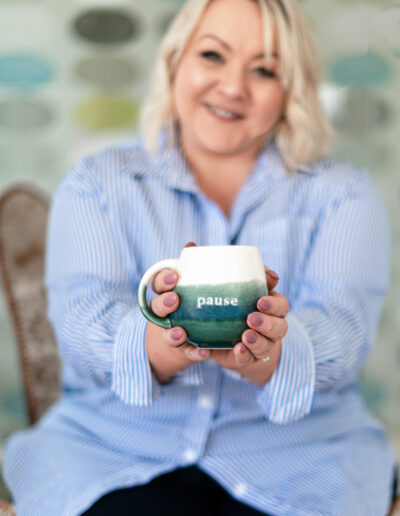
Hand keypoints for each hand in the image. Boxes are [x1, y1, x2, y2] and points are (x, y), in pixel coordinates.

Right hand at [145, 242, 210, 382]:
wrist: (188, 335)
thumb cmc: (191, 300)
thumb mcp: (191, 283)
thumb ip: (193, 266)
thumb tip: (191, 245)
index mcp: (165, 293)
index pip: (157, 283)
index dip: (162, 279)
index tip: (174, 276)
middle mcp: (163, 314)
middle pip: (156, 308)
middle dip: (163, 304)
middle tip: (175, 300)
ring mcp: (171, 332)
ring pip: (166, 333)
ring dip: (172, 333)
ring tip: (181, 332)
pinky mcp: (183, 349)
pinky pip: (187, 352)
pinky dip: (194, 353)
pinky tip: (204, 352)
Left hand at [210, 266, 288, 385]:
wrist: (218, 335)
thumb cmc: (226, 302)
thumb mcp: (224, 285)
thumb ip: (210, 267)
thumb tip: (191, 245)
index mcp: (268, 305)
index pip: (281, 304)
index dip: (273, 304)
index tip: (259, 301)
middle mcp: (269, 326)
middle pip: (280, 327)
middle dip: (268, 323)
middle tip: (251, 318)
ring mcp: (260, 343)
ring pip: (268, 345)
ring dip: (258, 341)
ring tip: (245, 336)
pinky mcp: (247, 358)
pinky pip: (250, 359)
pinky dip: (246, 355)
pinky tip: (238, 350)